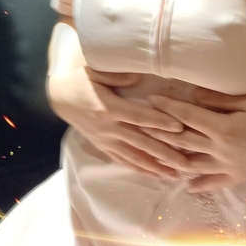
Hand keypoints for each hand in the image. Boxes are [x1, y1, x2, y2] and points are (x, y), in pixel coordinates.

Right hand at [47, 66, 192, 179]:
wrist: (60, 95)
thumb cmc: (81, 78)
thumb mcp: (95, 70)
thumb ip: (116, 75)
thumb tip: (138, 78)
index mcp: (108, 108)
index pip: (139, 116)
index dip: (158, 122)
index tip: (179, 127)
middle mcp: (108, 127)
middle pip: (141, 142)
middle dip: (165, 153)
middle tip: (186, 163)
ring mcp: (105, 139)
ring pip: (134, 156)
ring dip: (156, 167)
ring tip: (175, 175)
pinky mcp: (102, 145)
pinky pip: (123, 159)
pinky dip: (139, 168)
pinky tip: (154, 175)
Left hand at [141, 89, 245, 192]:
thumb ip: (220, 101)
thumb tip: (194, 97)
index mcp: (223, 129)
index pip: (188, 117)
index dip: (168, 108)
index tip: (152, 100)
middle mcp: (221, 151)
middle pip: (183, 142)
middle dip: (162, 132)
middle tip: (144, 123)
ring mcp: (227, 167)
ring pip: (192, 165)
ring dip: (171, 159)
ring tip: (154, 153)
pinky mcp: (237, 177)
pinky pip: (211, 183)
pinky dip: (196, 183)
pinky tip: (184, 183)